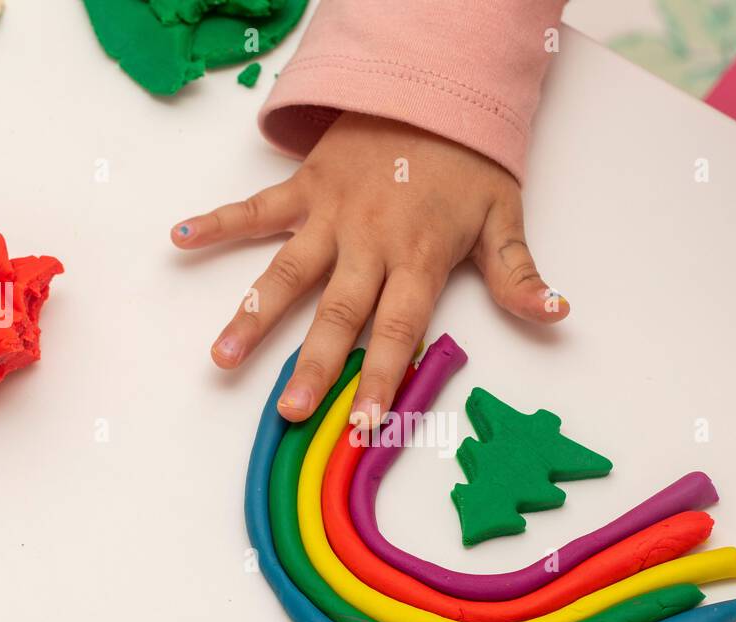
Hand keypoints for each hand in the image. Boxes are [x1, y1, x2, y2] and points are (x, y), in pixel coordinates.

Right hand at [172, 111, 567, 423]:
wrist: (433, 85)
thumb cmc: (467, 162)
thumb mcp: (503, 217)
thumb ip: (519, 274)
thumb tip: (556, 315)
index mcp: (418, 256)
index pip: (398, 328)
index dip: (383, 378)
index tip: (364, 423)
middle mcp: (369, 241)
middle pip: (337, 313)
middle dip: (314, 365)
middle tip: (290, 410)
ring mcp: (331, 214)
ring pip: (286, 271)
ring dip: (252, 315)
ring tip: (222, 357)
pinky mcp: (305, 186)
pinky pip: (257, 208)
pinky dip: (217, 222)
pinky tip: (179, 239)